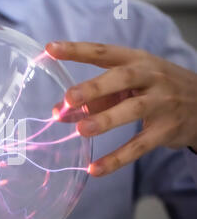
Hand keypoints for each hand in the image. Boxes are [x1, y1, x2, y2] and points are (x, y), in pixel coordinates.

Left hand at [46, 41, 196, 176]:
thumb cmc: (155, 89)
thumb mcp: (129, 85)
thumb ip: (94, 97)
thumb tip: (57, 112)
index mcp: (136, 61)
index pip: (103, 52)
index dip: (77, 50)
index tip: (51, 49)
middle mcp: (150, 77)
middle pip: (122, 78)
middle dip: (94, 88)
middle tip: (69, 98)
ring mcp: (161, 102)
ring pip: (133, 109)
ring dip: (105, 119)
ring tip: (80, 130)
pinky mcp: (167, 130)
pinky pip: (139, 146)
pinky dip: (117, 158)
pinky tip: (95, 169)